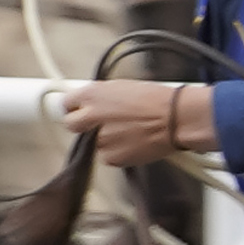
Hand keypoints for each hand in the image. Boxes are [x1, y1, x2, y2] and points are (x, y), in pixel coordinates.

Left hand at [50, 78, 213, 171]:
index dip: (75, 107)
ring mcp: (100, 139)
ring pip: (92, 142)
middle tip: (97, 123)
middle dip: (82, 125)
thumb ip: (101, 97)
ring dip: (104, 139)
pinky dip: (117, 151)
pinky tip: (133, 142)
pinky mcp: (111, 157)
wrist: (175, 119)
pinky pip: (107, 156)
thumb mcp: (123, 87)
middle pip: (71, 125)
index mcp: (93, 94)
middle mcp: (91, 116)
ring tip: (127, 131)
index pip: (67, 103)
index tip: (80, 110)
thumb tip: (90, 104)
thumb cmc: (156, 99)